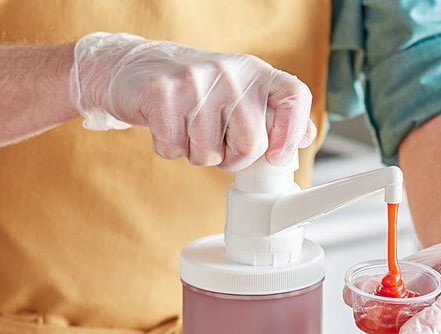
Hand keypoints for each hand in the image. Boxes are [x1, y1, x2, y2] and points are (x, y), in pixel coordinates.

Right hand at [70, 32, 315, 169]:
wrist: (133, 68)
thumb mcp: (238, 95)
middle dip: (231, 158)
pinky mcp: (162, 94)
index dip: (291, 133)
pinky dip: (169, 149)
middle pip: (250, 145)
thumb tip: (307, 138)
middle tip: (215, 142)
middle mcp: (230, 72)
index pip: (294, 97)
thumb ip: (271, 116)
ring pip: (210, 154)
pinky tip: (166, 126)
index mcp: (255, 72)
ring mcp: (196, 80)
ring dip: (196, 154)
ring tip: (187, 127)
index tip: (276, 157)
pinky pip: (175, 150)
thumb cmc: (193, 91)